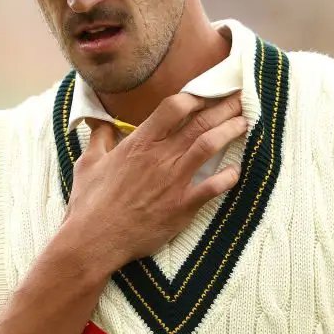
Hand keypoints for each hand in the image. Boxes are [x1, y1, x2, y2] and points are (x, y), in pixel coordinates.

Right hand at [62, 92, 246, 272]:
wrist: (94, 241)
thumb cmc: (89, 203)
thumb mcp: (88, 163)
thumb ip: (100, 139)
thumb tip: (101, 123)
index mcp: (139, 143)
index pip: (174, 107)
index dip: (195, 96)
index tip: (207, 93)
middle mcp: (160, 157)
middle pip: (199, 121)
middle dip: (223, 107)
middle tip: (240, 97)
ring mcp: (173, 181)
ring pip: (209, 146)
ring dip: (230, 131)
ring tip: (245, 122)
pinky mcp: (182, 206)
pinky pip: (213, 187)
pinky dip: (228, 177)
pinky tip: (237, 170)